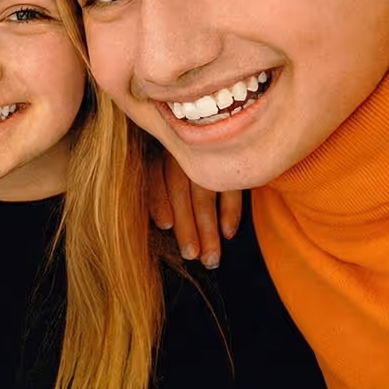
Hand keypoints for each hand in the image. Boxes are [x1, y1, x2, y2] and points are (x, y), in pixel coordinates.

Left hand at [148, 152, 242, 268]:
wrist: (217, 132)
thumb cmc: (183, 162)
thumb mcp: (165, 167)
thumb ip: (160, 188)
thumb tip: (161, 227)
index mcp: (161, 154)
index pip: (156, 177)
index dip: (159, 201)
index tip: (165, 225)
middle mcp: (183, 152)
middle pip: (180, 191)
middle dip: (186, 226)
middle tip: (191, 255)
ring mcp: (208, 155)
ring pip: (205, 195)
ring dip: (208, 229)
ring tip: (210, 256)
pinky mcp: (233, 159)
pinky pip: (232, 188)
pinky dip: (231, 212)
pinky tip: (228, 233)